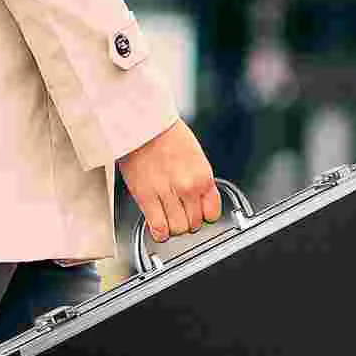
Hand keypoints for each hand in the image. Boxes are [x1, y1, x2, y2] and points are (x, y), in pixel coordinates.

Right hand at [117, 119, 220, 242]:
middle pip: (194, 224)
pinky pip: (158, 228)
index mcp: (203, 177)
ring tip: (166, 216)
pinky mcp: (146, 197)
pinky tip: (156, 224)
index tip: (196, 212)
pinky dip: (159, 231)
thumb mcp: (195, 156)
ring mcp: (168, 194)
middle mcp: (188, 187)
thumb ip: (199, 181)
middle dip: (186, 220)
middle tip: (177, 211)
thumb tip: (198, 202)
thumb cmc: (167, 135)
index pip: (212, 214)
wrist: (143, 123)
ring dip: (172, 226)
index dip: (202, 215)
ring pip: (177, 229)